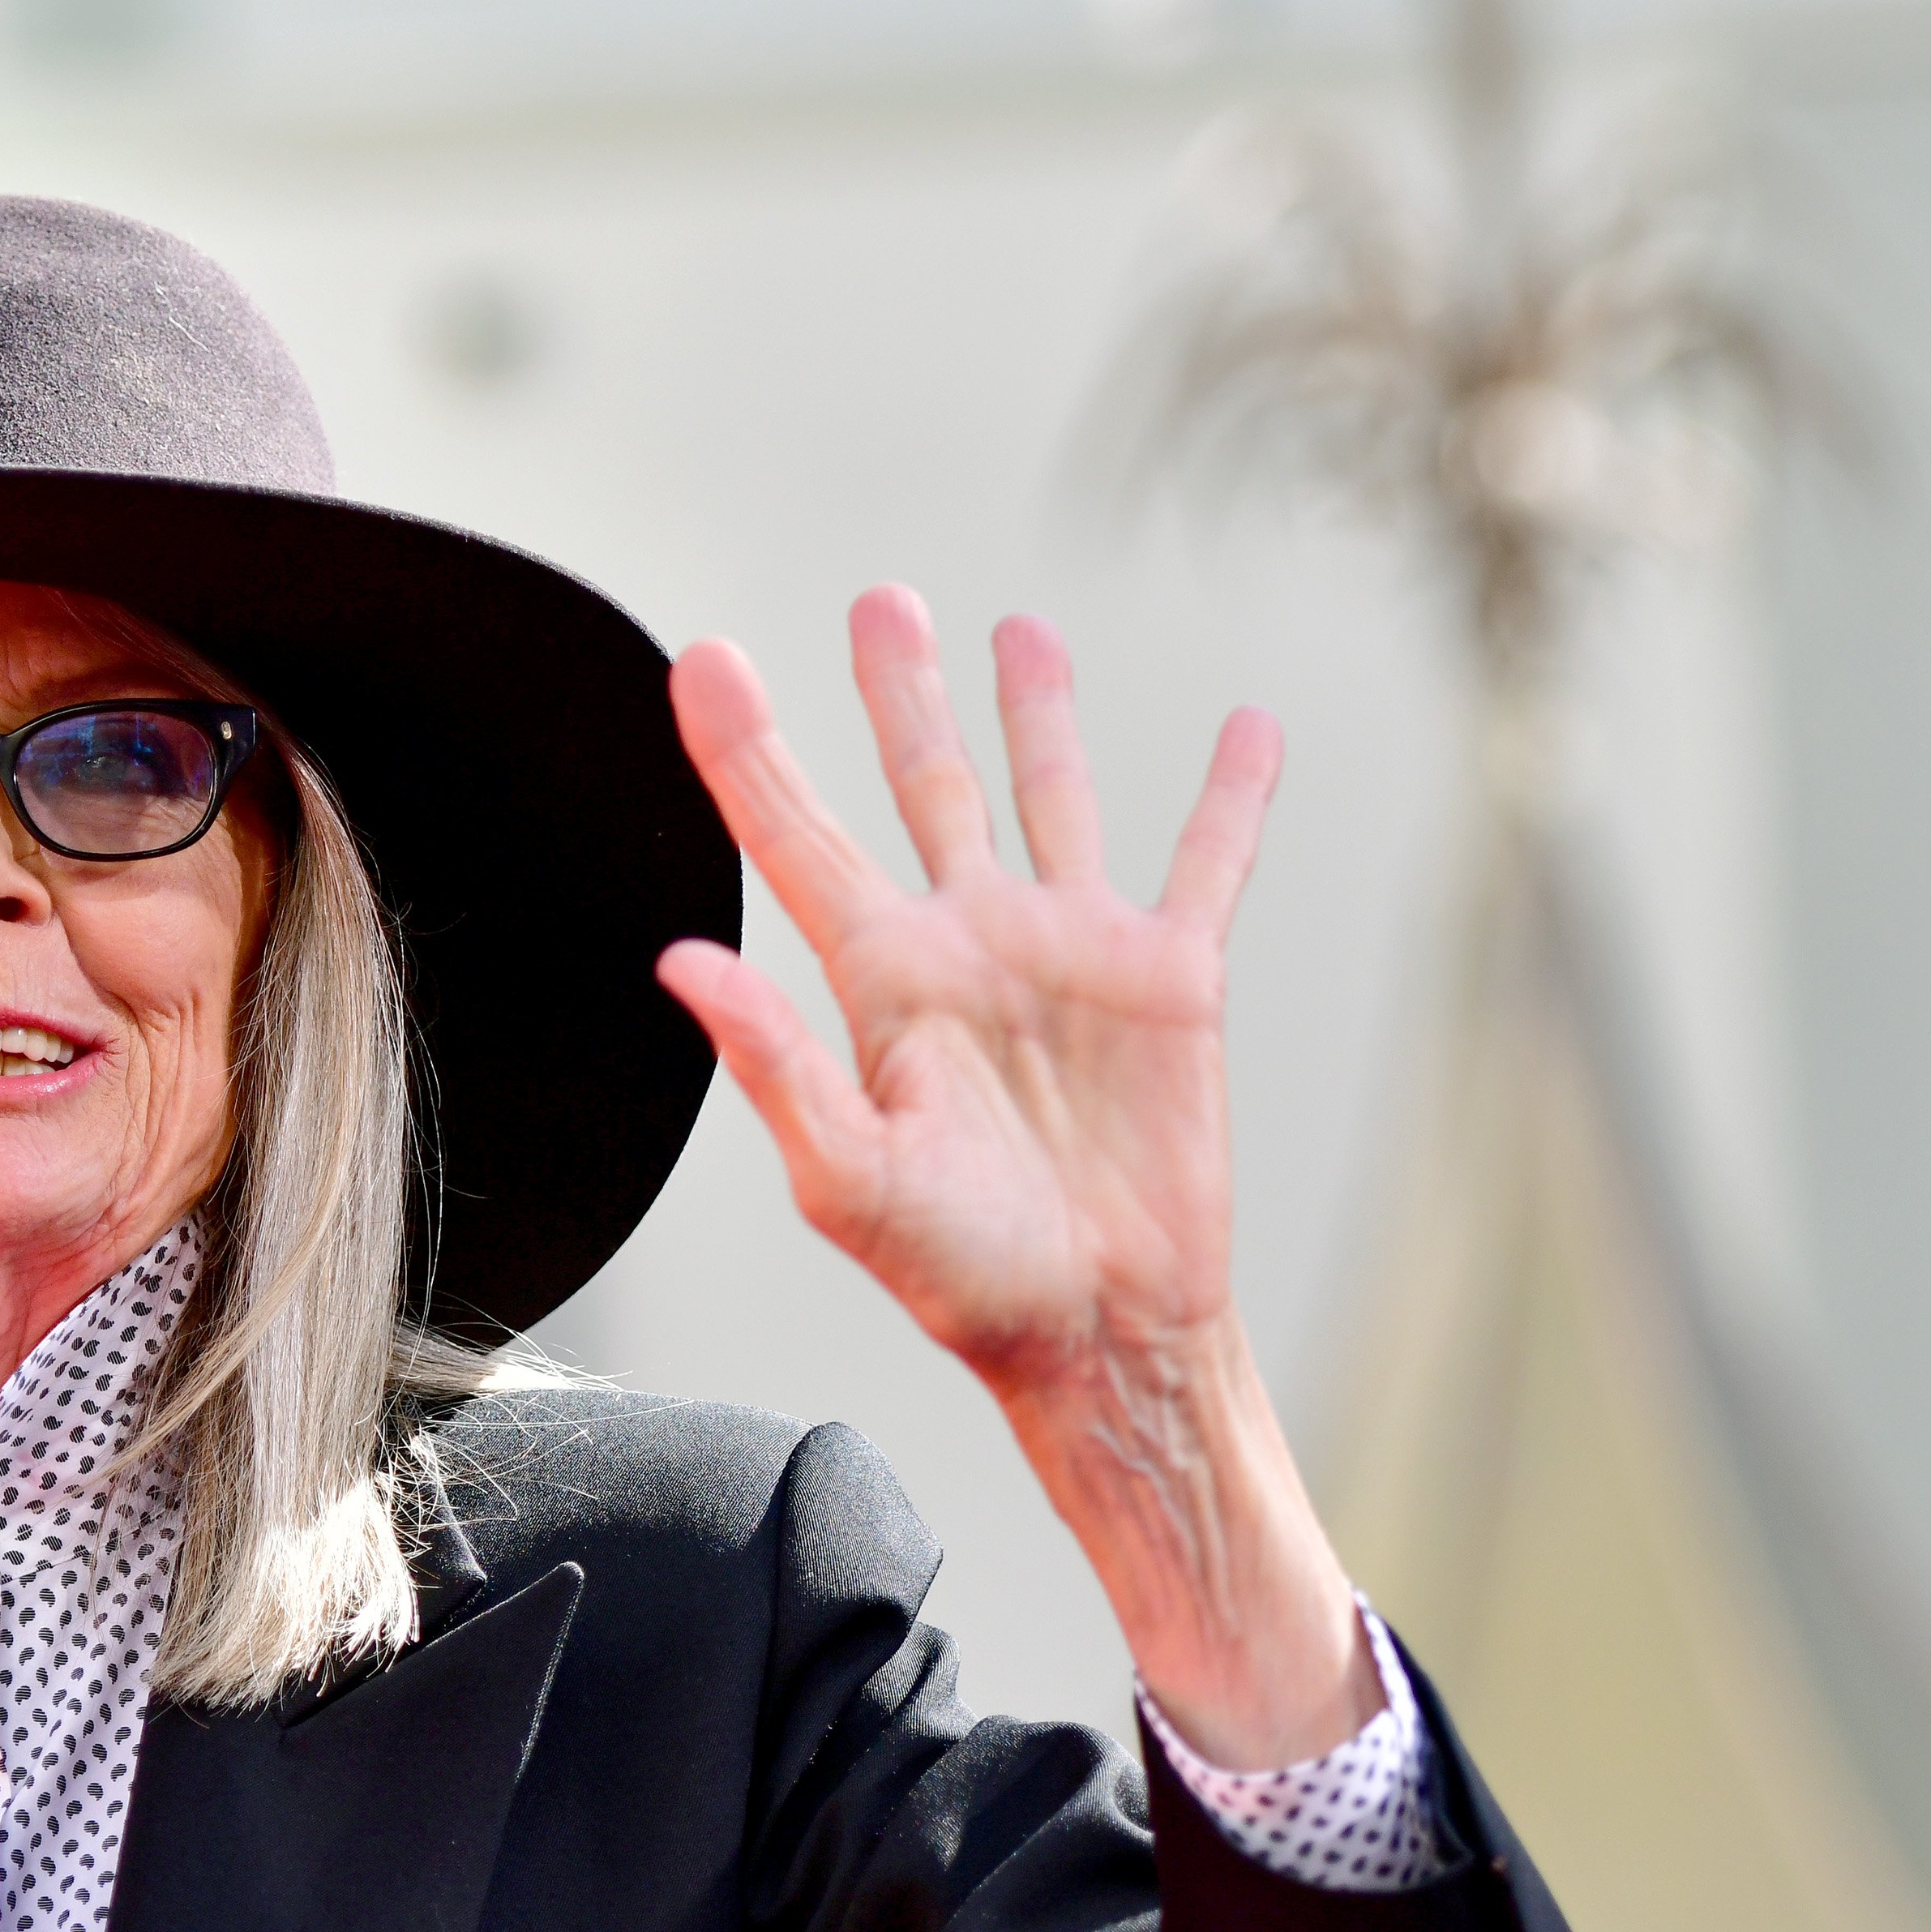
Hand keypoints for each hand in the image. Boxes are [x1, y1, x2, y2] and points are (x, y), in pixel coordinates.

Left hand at [655, 589, 1375, 1767]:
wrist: (1098, 1332)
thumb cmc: (960, 1277)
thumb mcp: (850, 1177)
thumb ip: (773, 1063)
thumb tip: (680, 959)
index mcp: (880, 982)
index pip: (794, 837)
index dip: (745, 748)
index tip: (697, 658)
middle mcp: (969, 945)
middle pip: (924, 785)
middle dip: (899, 693)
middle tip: (882, 599)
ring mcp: (1070, 954)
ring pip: (1052, 797)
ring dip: (1038, 715)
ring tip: (1019, 631)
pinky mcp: (1171, 982)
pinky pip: (1207, 865)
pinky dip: (1232, 798)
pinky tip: (1250, 730)